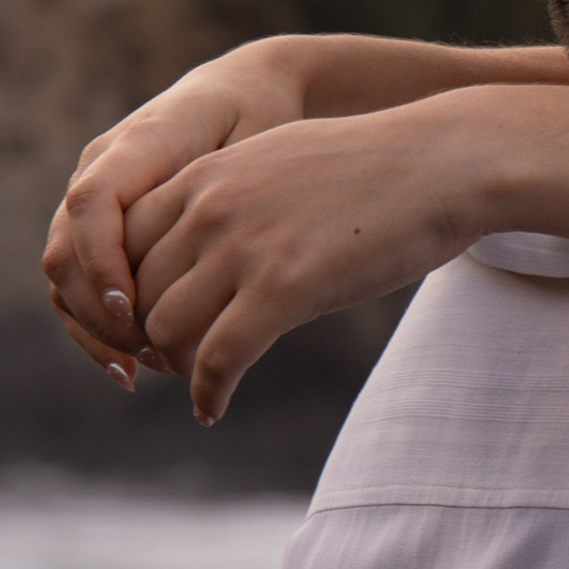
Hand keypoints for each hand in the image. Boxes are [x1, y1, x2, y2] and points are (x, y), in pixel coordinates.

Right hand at [44, 43, 313, 382]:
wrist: (244, 93)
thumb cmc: (260, 120)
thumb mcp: (257, 145)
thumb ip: (227, 193)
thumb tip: (217, 263)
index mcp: (134, 145)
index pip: (92, 203)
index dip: (103, 262)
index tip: (132, 311)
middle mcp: (99, 172)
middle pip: (65, 252)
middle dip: (99, 313)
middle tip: (151, 355)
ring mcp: (92, 203)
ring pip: (64, 278)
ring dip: (94, 331)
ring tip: (140, 370)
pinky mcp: (100, 232)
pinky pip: (78, 287)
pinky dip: (96, 331)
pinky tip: (132, 369)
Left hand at [124, 94, 511, 419]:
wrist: (444, 162)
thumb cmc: (377, 166)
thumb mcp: (281, 160)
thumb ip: (235, 191)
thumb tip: (215, 227)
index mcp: (205, 175)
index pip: (124, 245)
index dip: (129, 293)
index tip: (153, 320)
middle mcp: (210, 208)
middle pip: (139, 295)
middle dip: (150, 337)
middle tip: (175, 362)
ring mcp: (244, 248)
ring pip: (167, 331)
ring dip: (177, 368)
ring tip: (201, 382)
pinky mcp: (284, 290)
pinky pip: (217, 359)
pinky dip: (208, 393)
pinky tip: (214, 408)